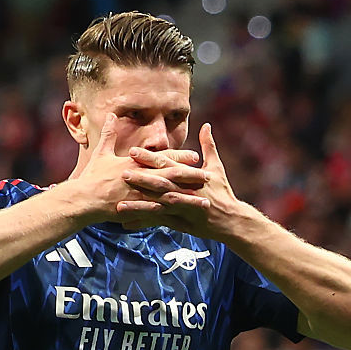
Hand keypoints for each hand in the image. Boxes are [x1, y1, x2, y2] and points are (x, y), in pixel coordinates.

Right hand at [77, 113, 202, 222]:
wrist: (83, 198)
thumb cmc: (92, 176)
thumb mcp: (101, 153)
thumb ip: (109, 134)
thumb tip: (112, 116)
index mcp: (135, 162)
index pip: (162, 158)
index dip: (180, 157)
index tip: (196, 156)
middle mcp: (140, 177)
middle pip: (171, 175)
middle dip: (191, 176)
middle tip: (209, 177)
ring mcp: (139, 194)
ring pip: (169, 195)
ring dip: (188, 198)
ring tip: (204, 202)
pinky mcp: (136, 209)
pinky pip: (158, 212)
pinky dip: (173, 214)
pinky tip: (185, 217)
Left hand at [116, 123, 240, 237]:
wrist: (230, 220)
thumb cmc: (222, 192)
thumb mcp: (216, 168)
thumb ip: (208, 146)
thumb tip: (206, 125)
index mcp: (190, 175)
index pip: (167, 164)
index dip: (149, 158)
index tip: (132, 151)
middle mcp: (184, 191)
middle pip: (160, 184)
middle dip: (141, 179)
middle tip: (122, 174)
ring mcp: (181, 208)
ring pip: (157, 205)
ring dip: (139, 205)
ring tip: (120, 205)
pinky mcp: (179, 222)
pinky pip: (158, 222)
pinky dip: (143, 223)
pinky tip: (126, 223)